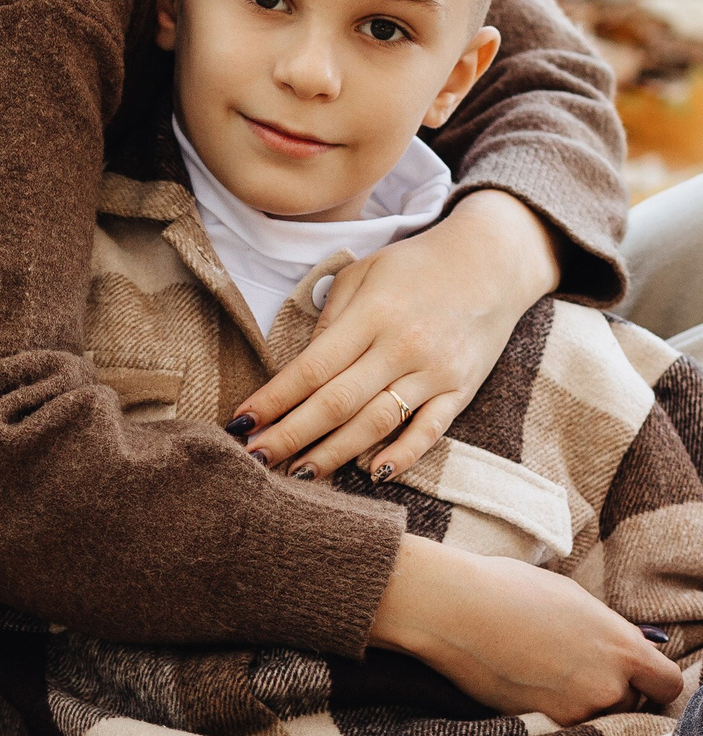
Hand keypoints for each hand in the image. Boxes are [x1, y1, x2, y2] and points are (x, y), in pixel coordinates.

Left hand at [234, 191, 558, 481]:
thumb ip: (331, 321)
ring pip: (376, 424)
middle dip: (291, 435)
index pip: (311, 367)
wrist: (493, 260)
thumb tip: (299, 371)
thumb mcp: (364, 274)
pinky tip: (372, 475)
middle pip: (336, 403)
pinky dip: (402, 456)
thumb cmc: (416, 266)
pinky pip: (430, 431)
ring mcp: (434, 371)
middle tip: (254, 460)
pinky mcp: (462, 390)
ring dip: (335, 455)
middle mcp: (402, 346)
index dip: (274, 399)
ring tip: (299, 474)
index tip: (241, 421)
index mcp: (372, 314)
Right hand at [371, 533, 685, 723]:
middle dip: (611, 690)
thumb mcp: (574, 600)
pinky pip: (561, 724)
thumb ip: (607, 631)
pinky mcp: (541, 724)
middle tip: (576, 668)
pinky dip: (550, 708)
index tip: (636, 677)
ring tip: (546, 672)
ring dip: (580, 703)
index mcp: (623, 647)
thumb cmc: (510, 590)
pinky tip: (527, 681)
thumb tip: (621, 648)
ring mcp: (575, 711)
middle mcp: (608, 686)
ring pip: (595, 717)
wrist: (455, 609)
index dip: (653, 682)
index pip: (668, 684)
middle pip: (631, 704)